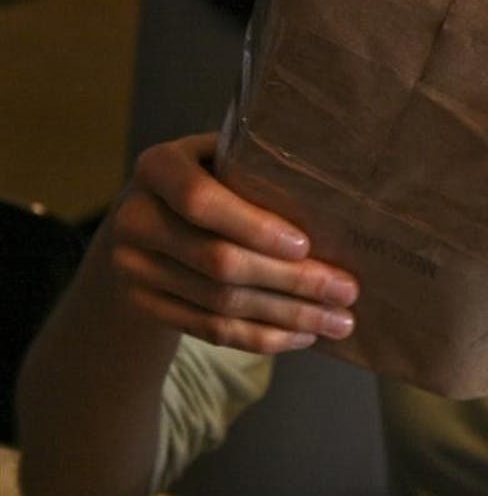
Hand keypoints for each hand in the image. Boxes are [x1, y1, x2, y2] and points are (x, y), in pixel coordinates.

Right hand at [109, 134, 357, 353]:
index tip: (306, 246)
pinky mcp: (144, 305)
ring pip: (220, 303)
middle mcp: (135, 217)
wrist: (148, 219)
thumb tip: (336, 188)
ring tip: (339, 321)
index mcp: (159, 168)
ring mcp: (133, 267)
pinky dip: (261, 337)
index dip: (253, 226)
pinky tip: (302, 336)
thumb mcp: (224, 158)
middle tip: (347, 291)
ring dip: (287, 316)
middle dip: (291, 281)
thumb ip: (259, 167)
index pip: (201, 201)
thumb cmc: (210, 179)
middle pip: (218, 261)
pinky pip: (209, 330)